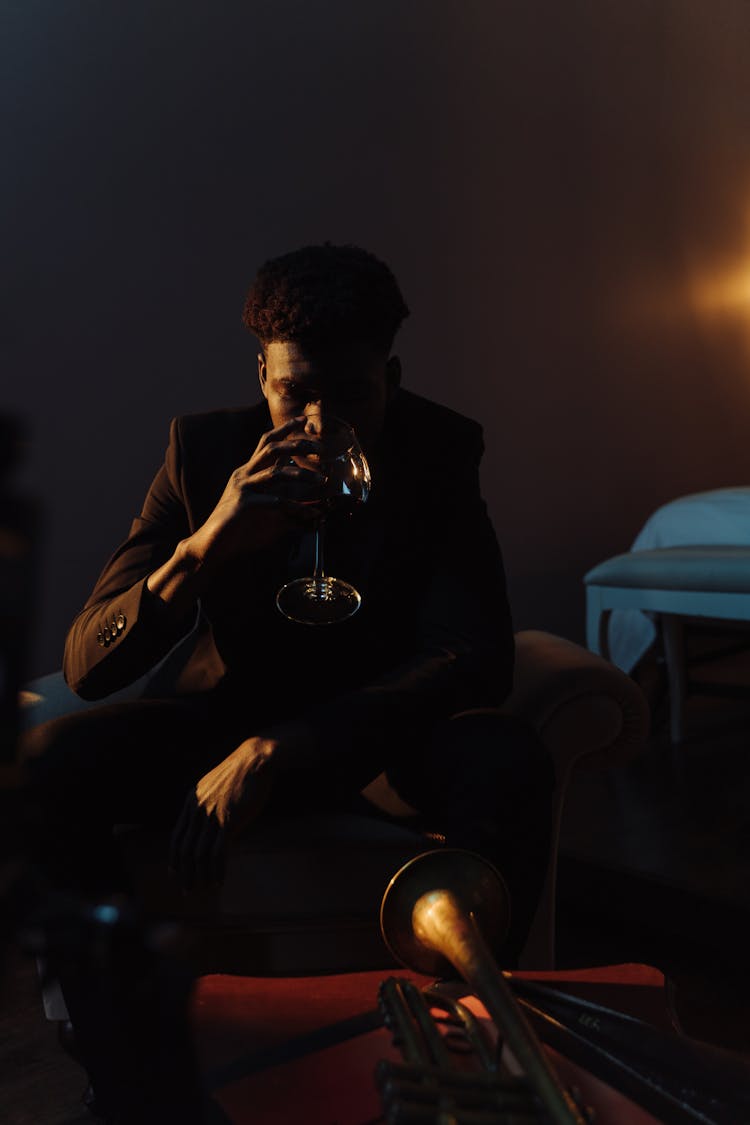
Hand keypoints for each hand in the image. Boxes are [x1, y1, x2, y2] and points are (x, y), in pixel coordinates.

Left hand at [168, 722, 312, 890]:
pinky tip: (219, 881)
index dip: (174, 857)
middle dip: (184, 873)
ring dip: (199, 876)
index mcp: (191, 801)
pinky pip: (217, 853)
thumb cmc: (242, 773)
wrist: (255, 759)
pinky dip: (217, 870)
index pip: (176, 836)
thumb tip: (212, 825)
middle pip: (184, 849)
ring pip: (198, 854)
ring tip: (203, 890)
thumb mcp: (217, 786)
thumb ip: (209, 804)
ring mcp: (212, 816)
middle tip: (187, 890)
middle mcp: (197, 810)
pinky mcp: (228, 821)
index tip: (174, 872)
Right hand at [188, 416, 322, 567]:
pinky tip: (309, 511)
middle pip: (272, 449)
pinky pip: (273, 501)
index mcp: (247, 472)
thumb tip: (305, 499)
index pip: (266, 443)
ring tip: (322, 480)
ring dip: (303, 475)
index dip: (285, 429)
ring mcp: (242, 488)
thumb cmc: (236, 529)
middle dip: (297, 444)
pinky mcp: (243, 505)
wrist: (210, 546)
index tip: (304, 420)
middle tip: (320, 448)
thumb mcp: (261, 509)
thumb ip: (280, 500)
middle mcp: (244, 475)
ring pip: (276, 472)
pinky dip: (294, 505)